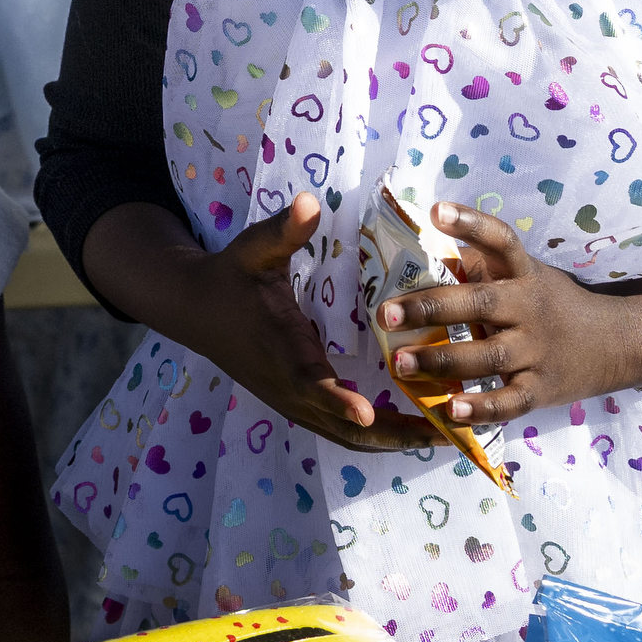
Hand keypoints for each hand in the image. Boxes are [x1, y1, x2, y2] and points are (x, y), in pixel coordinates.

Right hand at [151, 194, 437, 454]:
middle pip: (341, 425)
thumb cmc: (231, 277)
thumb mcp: (253, 249)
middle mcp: (287, 384)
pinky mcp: (297, 403)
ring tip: (446, 436)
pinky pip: (339, 430)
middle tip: (446, 433)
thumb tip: (309, 201)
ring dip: (393, 440)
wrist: (194, 308)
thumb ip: (283, 230)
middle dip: (393, 434)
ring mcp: (292, 400)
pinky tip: (413, 427)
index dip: (337, 399)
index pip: (308, 380)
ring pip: (345, 435)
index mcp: (281, 347)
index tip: (368, 412)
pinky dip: (377, 435)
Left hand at [378, 203, 632, 426]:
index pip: (501, 241)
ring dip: (441, 361)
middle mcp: (530, 310)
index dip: (470, 223)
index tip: (435, 211)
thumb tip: (423, 248)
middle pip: (479, 304)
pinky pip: (509, 401)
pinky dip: (480, 408)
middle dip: (430, 308)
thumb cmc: (555, 305)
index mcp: (524, 275)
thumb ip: (483, 266)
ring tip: (400, 363)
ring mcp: (537, 352)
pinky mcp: (542, 389)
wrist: (620, 343)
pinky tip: (449, 409)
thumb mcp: (529, 276)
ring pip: (486, 357)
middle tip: (386, 313)